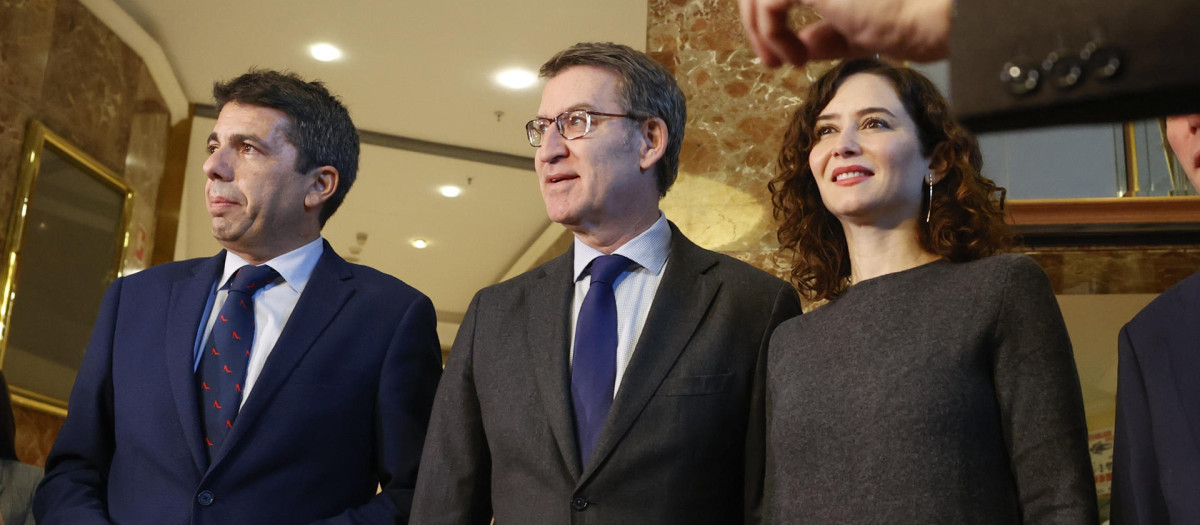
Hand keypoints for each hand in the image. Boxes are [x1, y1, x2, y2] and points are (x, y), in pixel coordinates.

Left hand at [739, 0, 951, 66]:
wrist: (920, 23)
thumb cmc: (897, 24)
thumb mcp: (847, 32)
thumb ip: (820, 35)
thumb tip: (795, 47)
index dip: (764, 18)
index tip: (777, 59)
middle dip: (755, 25)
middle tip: (771, 63)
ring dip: (760, 32)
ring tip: (782, 62)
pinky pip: (768, 5)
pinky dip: (772, 35)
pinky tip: (795, 58)